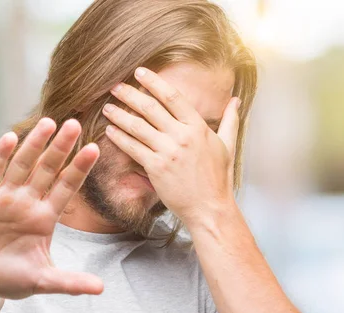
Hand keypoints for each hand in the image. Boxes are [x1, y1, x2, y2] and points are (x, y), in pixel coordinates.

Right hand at [0, 118, 102, 301]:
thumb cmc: (9, 278)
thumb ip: (68, 282)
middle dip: (61, 148)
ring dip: (34, 145)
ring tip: (48, 123)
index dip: (79, 169)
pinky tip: (10, 137)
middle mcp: (28, 202)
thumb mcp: (41, 281)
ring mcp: (5, 198)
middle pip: (48, 169)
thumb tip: (101, 289)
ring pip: (22, 165)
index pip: (67, 188)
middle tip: (75, 124)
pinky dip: (0, 156)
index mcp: (45, 218)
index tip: (95, 149)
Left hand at [101, 67, 240, 223]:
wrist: (209, 208)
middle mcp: (182, 136)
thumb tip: (235, 100)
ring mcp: (168, 152)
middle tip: (115, 87)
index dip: (154, 82)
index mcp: (198, 127)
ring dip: (119, 115)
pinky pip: (133, 148)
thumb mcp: (228, 146)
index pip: (172, 97)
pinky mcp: (156, 168)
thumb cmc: (218, 179)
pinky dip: (119, 138)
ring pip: (138, 127)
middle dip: (130, 94)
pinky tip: (109, 131)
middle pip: (151, 108)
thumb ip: (230, 120)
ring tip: (107, 107)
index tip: (140, 72)